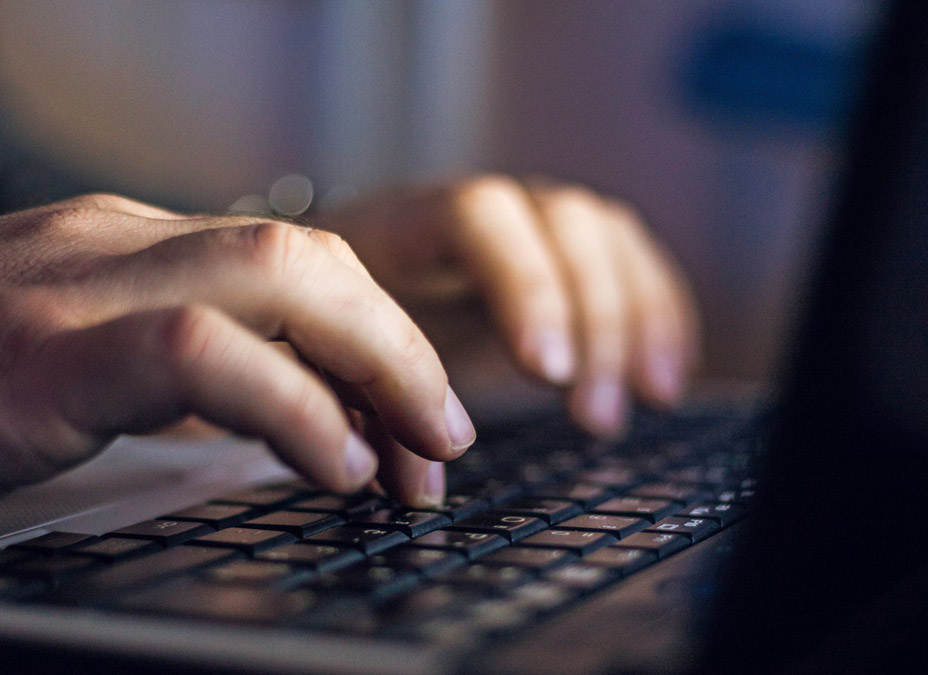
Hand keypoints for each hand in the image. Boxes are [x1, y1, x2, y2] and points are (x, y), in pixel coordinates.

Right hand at [0, 194, 473, 552]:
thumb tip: (262, 422)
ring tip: (414, 458)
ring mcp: (69, 293)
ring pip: (277, 278)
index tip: (413, 431)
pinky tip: (329, 465)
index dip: (379, 344)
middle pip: (311, 259)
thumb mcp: (50, 365)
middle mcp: (106, 248)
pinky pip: (197, 353)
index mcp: (117, 250)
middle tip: (444, 443)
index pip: (294, 267)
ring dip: (375, 369)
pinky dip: (287, 406)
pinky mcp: (29, 360)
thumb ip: (150, 370)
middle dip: (402, 349)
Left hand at [318, 176, 698, 436]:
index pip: (477, 217)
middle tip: (593, 415)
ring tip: (649, 400)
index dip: (525, 287)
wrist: (329, 292)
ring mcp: (522, 224)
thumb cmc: (326, 332)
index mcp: (403, 223)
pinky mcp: (558, 255)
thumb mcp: (327, 357)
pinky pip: (628, 261)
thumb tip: (420, 484)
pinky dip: (660, 314)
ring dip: (637, 319)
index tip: (546, 372)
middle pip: (562, 220)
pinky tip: (665, 375)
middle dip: (594, 317)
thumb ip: (365, 403)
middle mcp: (474, 210)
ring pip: (604, 236)